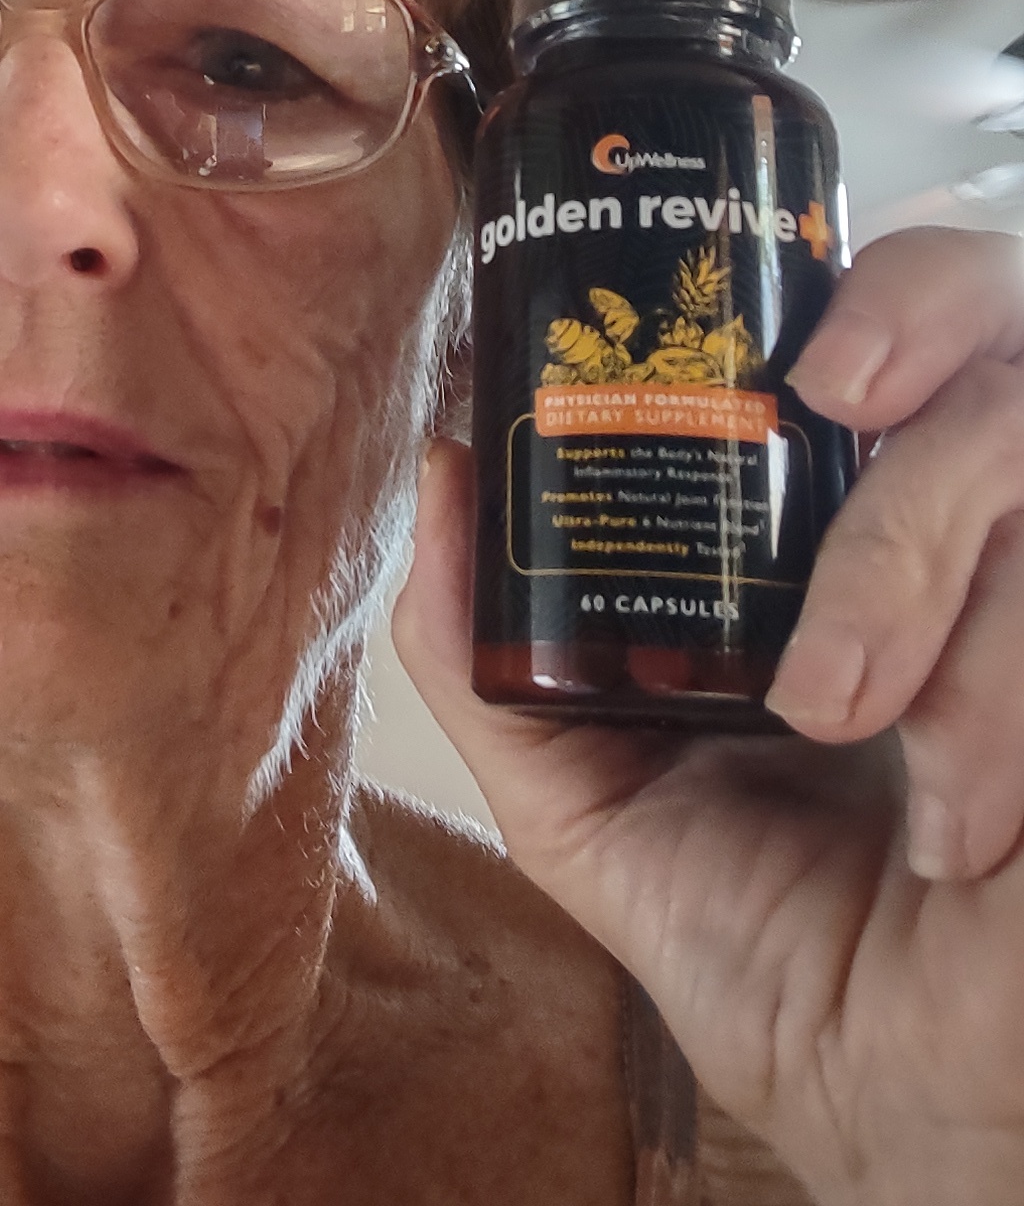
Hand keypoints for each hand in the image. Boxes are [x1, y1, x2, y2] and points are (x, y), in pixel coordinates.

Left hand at [393, 226, 1023, 1205]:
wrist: (915, 1119)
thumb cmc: (780, 955)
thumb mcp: (597, 808)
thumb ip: (490, 660)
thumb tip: (439, 472)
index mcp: (872, 527)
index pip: (914, 319)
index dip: (889, 287)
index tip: (806, 358)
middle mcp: (991, 535)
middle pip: (1007, 312)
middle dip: (925, 328)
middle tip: (838, 401)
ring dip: (924, 564)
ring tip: (846, 716)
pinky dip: (1003, 701)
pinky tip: (966, 826)